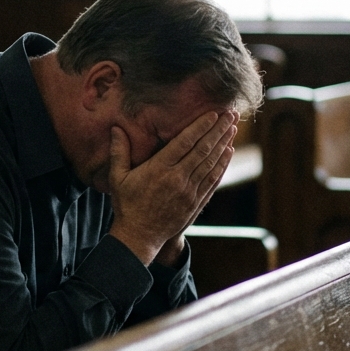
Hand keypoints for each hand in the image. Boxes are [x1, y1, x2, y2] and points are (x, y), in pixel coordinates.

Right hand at [108, 110, 236, 264]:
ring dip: (223, 144)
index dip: (200, 126)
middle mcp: (178, 179)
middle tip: (232, 114)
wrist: (139, 236)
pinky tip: (229, 153)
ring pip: (211, 163)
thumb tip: (116, 128)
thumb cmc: (127, 205)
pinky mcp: (196, 203)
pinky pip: (212, 180)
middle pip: (203, 149)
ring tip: (233, 128)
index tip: (213, 114)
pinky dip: (222, 165)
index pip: (184, 142)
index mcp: (159, 169)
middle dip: (218, 130)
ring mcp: (189, 192)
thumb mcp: (117, 178)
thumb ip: (119, 152)